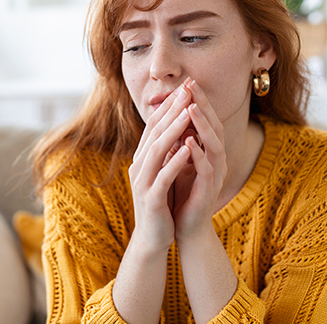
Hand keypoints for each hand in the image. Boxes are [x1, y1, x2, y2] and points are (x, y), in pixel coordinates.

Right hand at [128, 78, 196, 252]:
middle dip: (171, 110)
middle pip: (154, 132)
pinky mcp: (151, 199)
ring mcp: (142, 182)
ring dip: (173, 129)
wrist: (152, 238)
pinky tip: (189, 148)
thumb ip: (166, 152)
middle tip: (186, 90)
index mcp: (141, 158)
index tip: (184, 88)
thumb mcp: (162, 172)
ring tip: (188, 112)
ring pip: (156, 150)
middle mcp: (138, 166)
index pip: (153, 126)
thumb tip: (176, 127)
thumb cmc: (161, 203)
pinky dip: (175, 160)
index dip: (169, 106)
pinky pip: (163, 175)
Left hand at [171, 79, 227, 241]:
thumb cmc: (182, 192)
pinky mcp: (209, 190)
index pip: (206, 120)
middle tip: (192, 85)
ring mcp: (215, 174)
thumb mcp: (178, 160)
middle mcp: (216, 159)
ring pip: (214, 144)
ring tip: (191, 107)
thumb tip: (172, 116)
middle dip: (203, 105)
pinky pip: (206, 169)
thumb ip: (179, 140)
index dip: (199, 101)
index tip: (188, 82)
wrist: (185, 226)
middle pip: (214, 126)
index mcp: (209, 152)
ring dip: (202, 125)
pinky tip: (188, 142)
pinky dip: (197, 154)